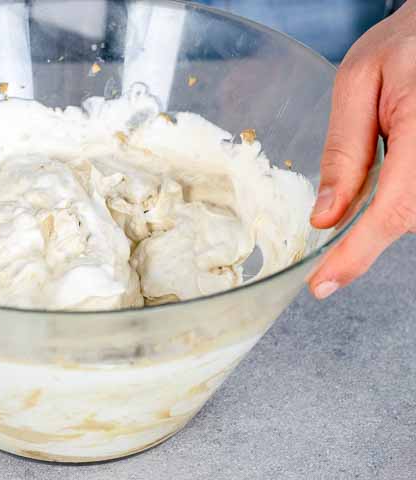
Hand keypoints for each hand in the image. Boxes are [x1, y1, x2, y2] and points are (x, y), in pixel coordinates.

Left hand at [309, 2, 415, 298]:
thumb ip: (345, 152)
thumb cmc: (406, 43)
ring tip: (371, 175)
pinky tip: (391, 175)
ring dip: (386, 212)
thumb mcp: (358, 84)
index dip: (355, 253)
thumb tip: (325, 218)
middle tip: (332, 232)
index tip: (321, 284)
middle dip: (365, 231)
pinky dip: (400, 200)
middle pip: (406, 217)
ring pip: (415, 213)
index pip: (392, 210)